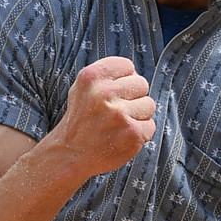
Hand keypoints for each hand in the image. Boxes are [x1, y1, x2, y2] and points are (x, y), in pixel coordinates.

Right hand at [50, 57, 154, 181]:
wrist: (70, 155)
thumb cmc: (81, 120)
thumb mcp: (83, 89)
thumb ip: (106, 76)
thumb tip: (135, 74)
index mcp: (91, 77)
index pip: (127, 66)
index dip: (125, 80)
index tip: (115, 93)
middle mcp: (104, 93)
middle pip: (142, 84)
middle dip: (133, 98)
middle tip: (116, 112)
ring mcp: (119, 114)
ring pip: (149, 105)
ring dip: (138, 116)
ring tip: (119, 125)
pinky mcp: (132, 133)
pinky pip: (150, 126)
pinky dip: (140, 134)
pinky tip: (122, 137)